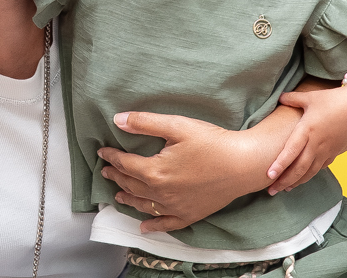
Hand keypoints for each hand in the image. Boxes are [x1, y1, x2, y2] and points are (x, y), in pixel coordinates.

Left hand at [96, 111, 270, 232]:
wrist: (243, 164)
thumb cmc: (212, 142)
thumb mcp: (177, 126)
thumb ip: (145, 123)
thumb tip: (117, 120)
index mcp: (155, 171)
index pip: (125, 164)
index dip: (111, 157)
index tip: (102, 152)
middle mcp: (161, 193)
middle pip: (131, 184)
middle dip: (116, 177)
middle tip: (106, 172)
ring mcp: (175, 207)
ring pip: (144, 205)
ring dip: (128, 199)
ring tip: (118, 194)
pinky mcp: (190, 214)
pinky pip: (166, 224)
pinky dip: (153, 225)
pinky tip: (144, 227)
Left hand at [265, 81, 346, 193]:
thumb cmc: (333, 99)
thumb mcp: (310, 97)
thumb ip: (292, 98)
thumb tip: (279, 97)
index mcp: (307, 130)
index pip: (291, 151)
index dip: (280, 165)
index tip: (268, 176)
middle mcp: (316, 144)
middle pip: (299, 168)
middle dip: (284, 181)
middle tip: (271, 191)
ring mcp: (327, 150)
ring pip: (310, 171)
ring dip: (296, 182)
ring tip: (284, 189)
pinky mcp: (334, 152)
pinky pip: (320, 167)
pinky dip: (310, 175)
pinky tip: (302, 179)